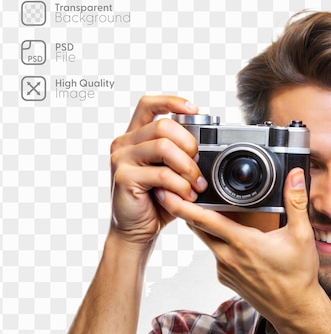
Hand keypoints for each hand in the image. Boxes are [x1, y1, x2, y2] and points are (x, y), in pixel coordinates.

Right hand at [108, 95, 206, 247]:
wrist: (137, 232)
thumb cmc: (157, 203)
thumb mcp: (172, 174)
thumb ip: (181, 156)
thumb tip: (207, 144)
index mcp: (135, 137)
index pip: (149, 104)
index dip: (172, 102)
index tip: (195, 110)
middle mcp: (124, 143)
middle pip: (163, 126)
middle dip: (190, 146)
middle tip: (199, 169)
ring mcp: (121, 159)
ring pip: (163, 147)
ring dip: (188, 168)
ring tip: (197, 186)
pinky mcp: (123, 178)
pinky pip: (161, 174)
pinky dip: (180, 185)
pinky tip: (186, 196)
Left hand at [156, 168, 324, 322]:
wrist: (295, 310)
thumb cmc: (298, 276)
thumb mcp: (302, 236)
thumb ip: (296, 202)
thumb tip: (295, 177)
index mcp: (243, 243)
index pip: (204, 219)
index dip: (182, 205)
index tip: (166, 192)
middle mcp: (228, 257)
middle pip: (197, 227)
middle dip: (187, 209)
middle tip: (179, 190)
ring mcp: (225, 270)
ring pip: (208, 241)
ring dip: (206, 226)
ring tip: (211, 210)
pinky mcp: (226, 279)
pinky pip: (217, 255)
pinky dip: (220, 244)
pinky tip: (235, 240)